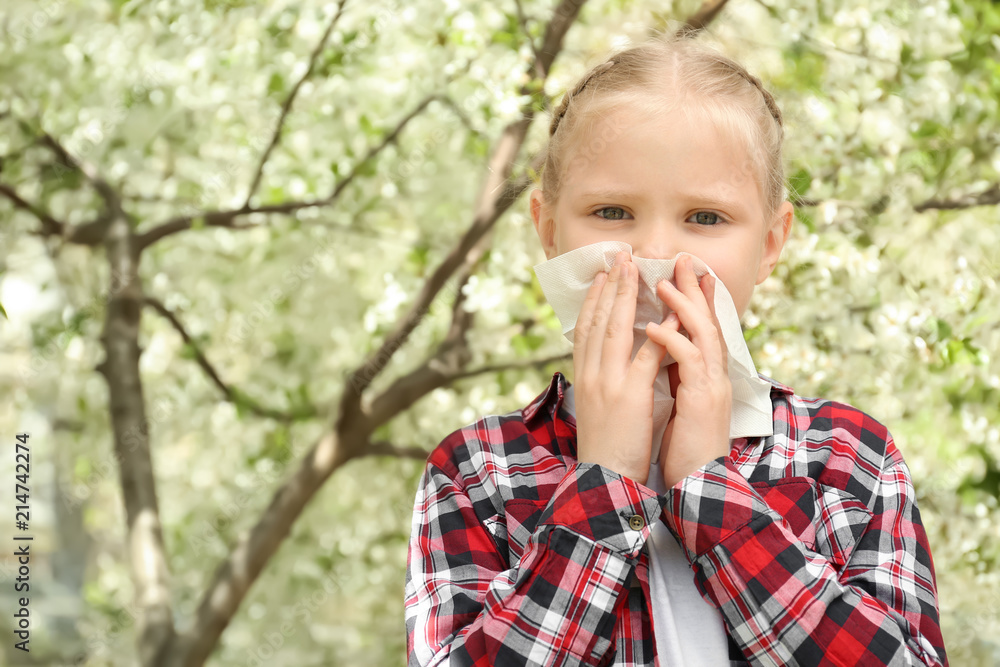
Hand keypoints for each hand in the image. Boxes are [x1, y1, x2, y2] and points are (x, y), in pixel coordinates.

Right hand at [573, 250, 667, 484]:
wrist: (605, 480)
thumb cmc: (607, 449)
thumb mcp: (600, 409)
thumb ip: (604, 382)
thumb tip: (612, 363)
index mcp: (586, 377)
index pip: (587, 329)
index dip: (595, 299)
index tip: (603, 275)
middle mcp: (593, 374)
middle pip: (599, 320)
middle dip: (610, 286)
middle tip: (619, 256)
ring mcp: (609, 382)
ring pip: (617, 328)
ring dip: (626, 294)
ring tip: (635, 267)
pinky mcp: (631, 395)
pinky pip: (647, 355)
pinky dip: (658, 331)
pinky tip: (668, 311)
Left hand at [645, 255, 732, 487]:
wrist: (697, 485)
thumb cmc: (684, 448)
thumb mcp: (678, 404)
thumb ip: (672, 376)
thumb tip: (655, 355)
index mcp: (705, 376)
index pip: (700, 328)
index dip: (693, 299)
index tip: (682, 273)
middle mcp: (713, 375)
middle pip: (707, 321)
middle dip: (694, 289)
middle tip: (682, 260)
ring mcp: (712, 386)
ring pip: (702, 333)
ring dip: (683, 305)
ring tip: (663, 283)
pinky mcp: (704, 400)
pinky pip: (691, 361)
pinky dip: (672, 340)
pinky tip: (653, 327)